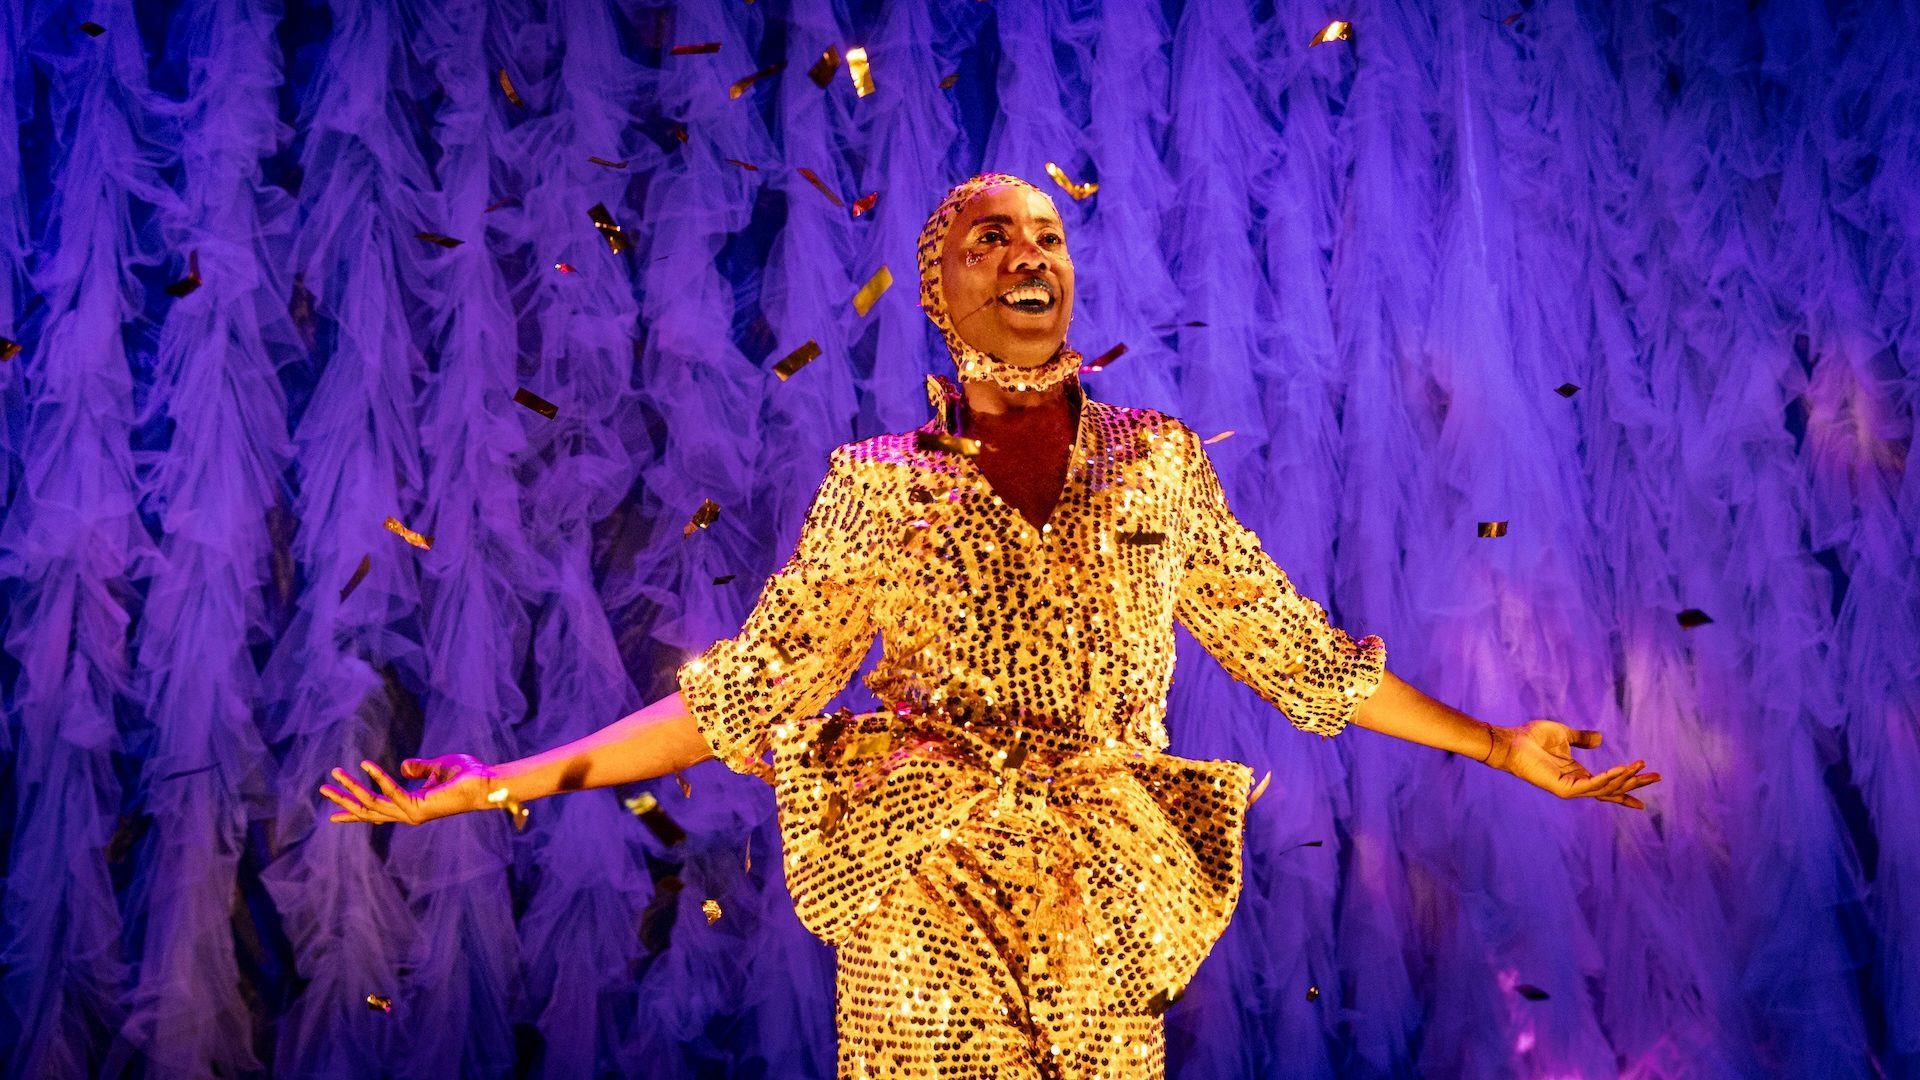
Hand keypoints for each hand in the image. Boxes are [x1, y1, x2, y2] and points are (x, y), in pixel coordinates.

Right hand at [321, 755, 500, 825]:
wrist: (486, 782)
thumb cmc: (467, 775)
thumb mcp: (437, 767)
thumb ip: (418, 769)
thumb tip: (403, 766)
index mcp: (411, 807)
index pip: (377, 813)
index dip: (354, 812)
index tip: (332, 815)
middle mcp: (408, 814)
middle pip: (367, 811)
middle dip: (344, 799)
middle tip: (323, 788)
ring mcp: (411, 813)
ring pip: (372, 803)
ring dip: (351, 788)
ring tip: (334, 773)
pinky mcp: (417, 806)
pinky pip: (391, 790)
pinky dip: (377, 777)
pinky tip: (365, 765)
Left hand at [1490, 721, 1661, 809]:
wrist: (1511, 741)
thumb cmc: (1532, 738)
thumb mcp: (1564, 734)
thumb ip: (1583, 738)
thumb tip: (1601, 738)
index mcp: (1577, 774)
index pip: (1608, 784)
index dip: (1627, 785)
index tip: (1647, 786)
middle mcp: (1576, 784)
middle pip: (1613, 789)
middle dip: (1635, 784)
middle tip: (1658, 777)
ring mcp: (1570, 789)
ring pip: (1606, 787)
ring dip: (1626, 778)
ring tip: (1642, 767)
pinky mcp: (1564, 789)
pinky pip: (1593, 784)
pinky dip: (1609, 777)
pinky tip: (1623, 769)